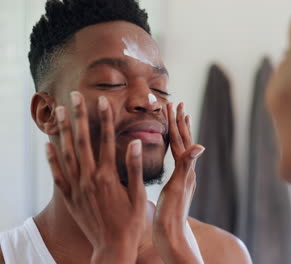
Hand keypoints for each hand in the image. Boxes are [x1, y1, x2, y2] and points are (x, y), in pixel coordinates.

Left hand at [46, 92, 146, 263]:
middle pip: (82, 141)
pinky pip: (57, 174)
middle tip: (73, 96)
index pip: (106, 140)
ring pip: (67, 154)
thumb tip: (135, 142)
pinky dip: (52, 158)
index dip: (105, 118)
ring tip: (59, 112)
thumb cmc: (130, 221)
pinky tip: (48, 144)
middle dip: (78, 116)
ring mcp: (77, 187)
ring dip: (63, 131)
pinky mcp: (70, 197)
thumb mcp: (139, 195)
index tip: (103, 101)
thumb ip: (134, 167)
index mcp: (108, 176)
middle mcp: (89, 178)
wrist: (112, 246)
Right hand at [153, 102, 205, 263]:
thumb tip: (201, 145)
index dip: (175, 122)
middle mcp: (187, 171)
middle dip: (179, 122)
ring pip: (181, 150)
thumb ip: (187, 165)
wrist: (171, 236)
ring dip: (180, 134)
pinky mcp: (177, 185)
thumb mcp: (178, 187)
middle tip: (178, 104)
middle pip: (184, 141)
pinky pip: (176, 161)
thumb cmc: (172, 214)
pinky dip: (174, 150)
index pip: (180, 140)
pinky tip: (174, 151)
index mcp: (185, 169)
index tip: (172, 104)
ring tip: (180, 121)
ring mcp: (183, 178)